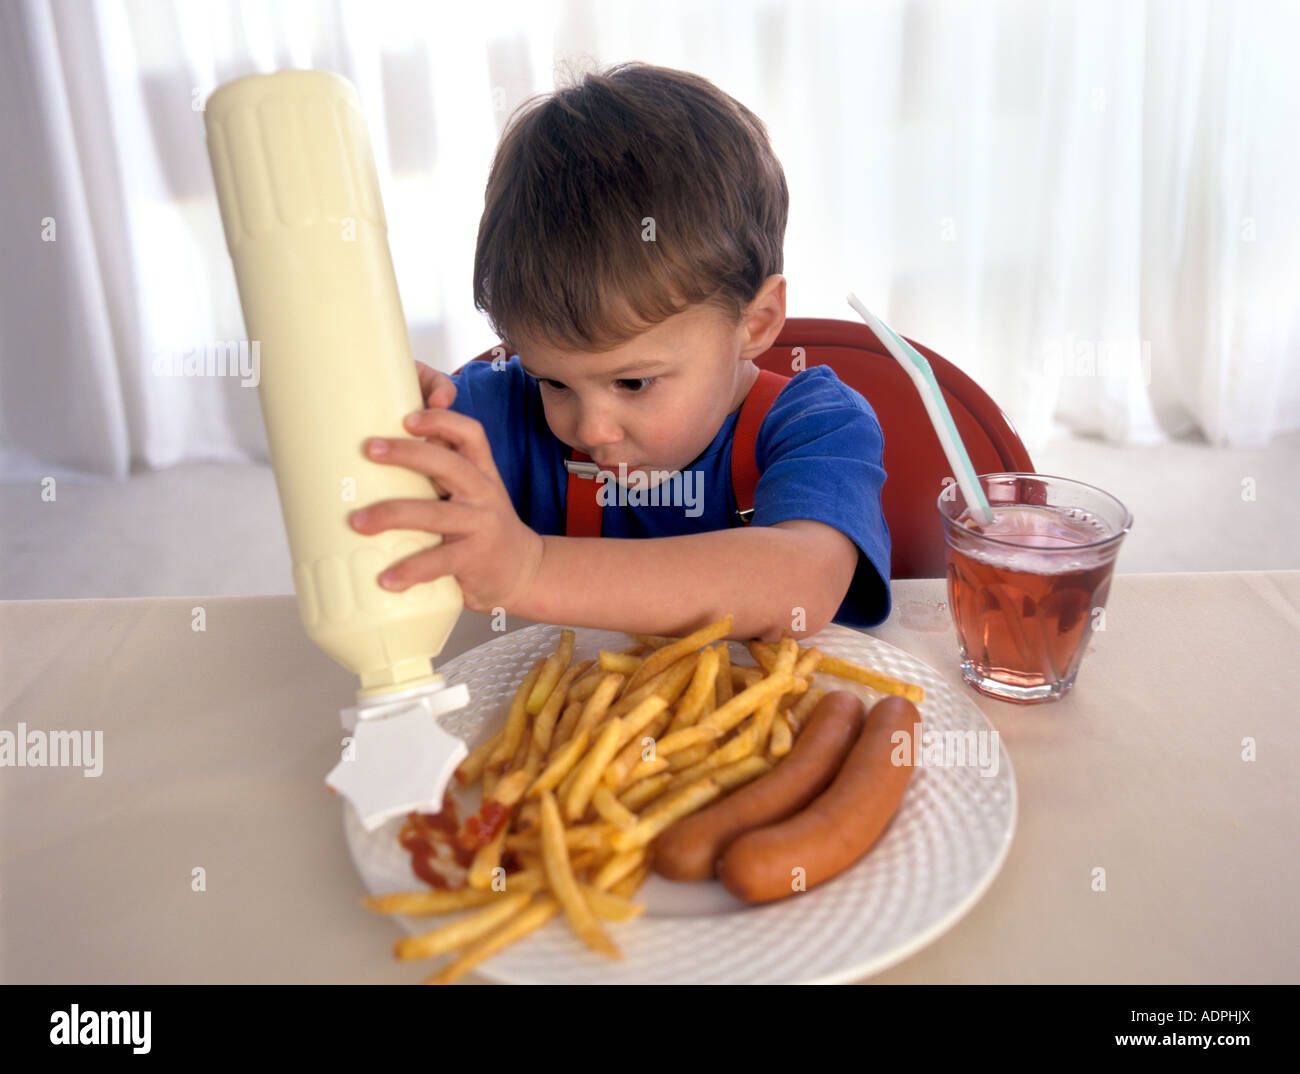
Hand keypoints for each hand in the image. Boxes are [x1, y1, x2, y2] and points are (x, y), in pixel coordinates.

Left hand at [350, 366, 542, 613]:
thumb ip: (441, 472)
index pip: (470, 433)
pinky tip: (385, 579)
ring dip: (392, 515)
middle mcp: (484, 493)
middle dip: (406, 453)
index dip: (441, 420)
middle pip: (448, 464)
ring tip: (357, 522)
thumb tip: (382, 450)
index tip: (407, 418)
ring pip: (434, 514)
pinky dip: (409, 570)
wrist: (523, 570)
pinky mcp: (475, 559)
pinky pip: (438, 562)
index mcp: (481, 471)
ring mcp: (481, 526)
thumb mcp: (471, 492)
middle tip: (369, 449)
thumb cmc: (482, 526)